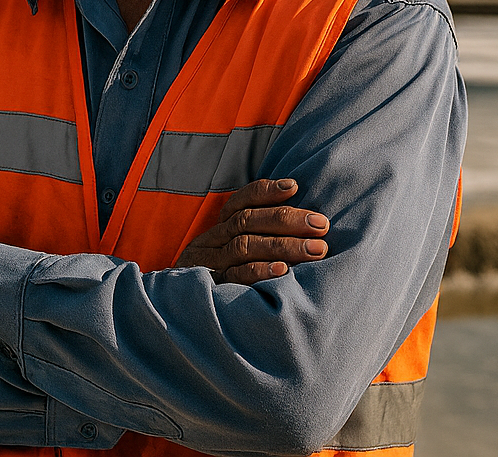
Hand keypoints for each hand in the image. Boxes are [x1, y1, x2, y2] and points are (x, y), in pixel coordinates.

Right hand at [175, 178, 329, 284]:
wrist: (176, 312)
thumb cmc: (218, 280)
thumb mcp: (226, 254)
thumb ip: (253, 237)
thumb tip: (301, 224)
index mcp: (218, 230)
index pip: (240, 202)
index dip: (265, 192)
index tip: (294, 187)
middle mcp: (212, 242)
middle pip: (247, 221)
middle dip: (287, 220)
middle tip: (321, 224)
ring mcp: (210, 265)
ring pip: (244, 246)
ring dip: (284, 245)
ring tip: (316, 249)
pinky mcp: (211, 289)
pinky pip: (235, 277)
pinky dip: (259, 271)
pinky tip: (284, 271)